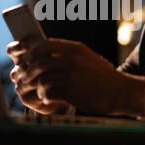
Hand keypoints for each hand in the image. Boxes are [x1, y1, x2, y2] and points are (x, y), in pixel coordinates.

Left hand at [8, 38, 144, 116]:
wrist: (120, 91)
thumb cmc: (102, 76)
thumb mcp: (87, 57)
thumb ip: (69, 54)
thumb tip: (45, 54)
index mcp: (75, 48)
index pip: (45, 44)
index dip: (32, 52)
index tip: (27, 60)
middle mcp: (73, 60)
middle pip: (39, 63)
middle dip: (28, 72)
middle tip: (25, 79)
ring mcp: (72, 76)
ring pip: (42, 79)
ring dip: (36, 87)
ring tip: (39, 92)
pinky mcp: (72, 92)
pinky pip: (48, 93)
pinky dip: (45, 98)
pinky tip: (48, 100)